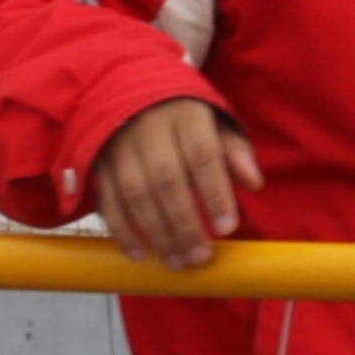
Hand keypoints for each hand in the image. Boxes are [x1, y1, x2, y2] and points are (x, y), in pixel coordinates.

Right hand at [89, 98, 264, 270]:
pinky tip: (139, 254)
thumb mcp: (216, 125)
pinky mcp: (100, 163)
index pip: (202, 155)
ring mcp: (120, 145)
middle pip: (167, 179)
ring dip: (156, 233)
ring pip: (136, 193)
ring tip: (177, 262)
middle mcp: (150, 128)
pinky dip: (122, 231)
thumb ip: (235, 153)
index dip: (215, 193)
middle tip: (200, 257)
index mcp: (186, 116)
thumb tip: (254, 183)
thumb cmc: (184, 119)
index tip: (227, 228)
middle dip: (184, 223)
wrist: (130, 92)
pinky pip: (109, 200)